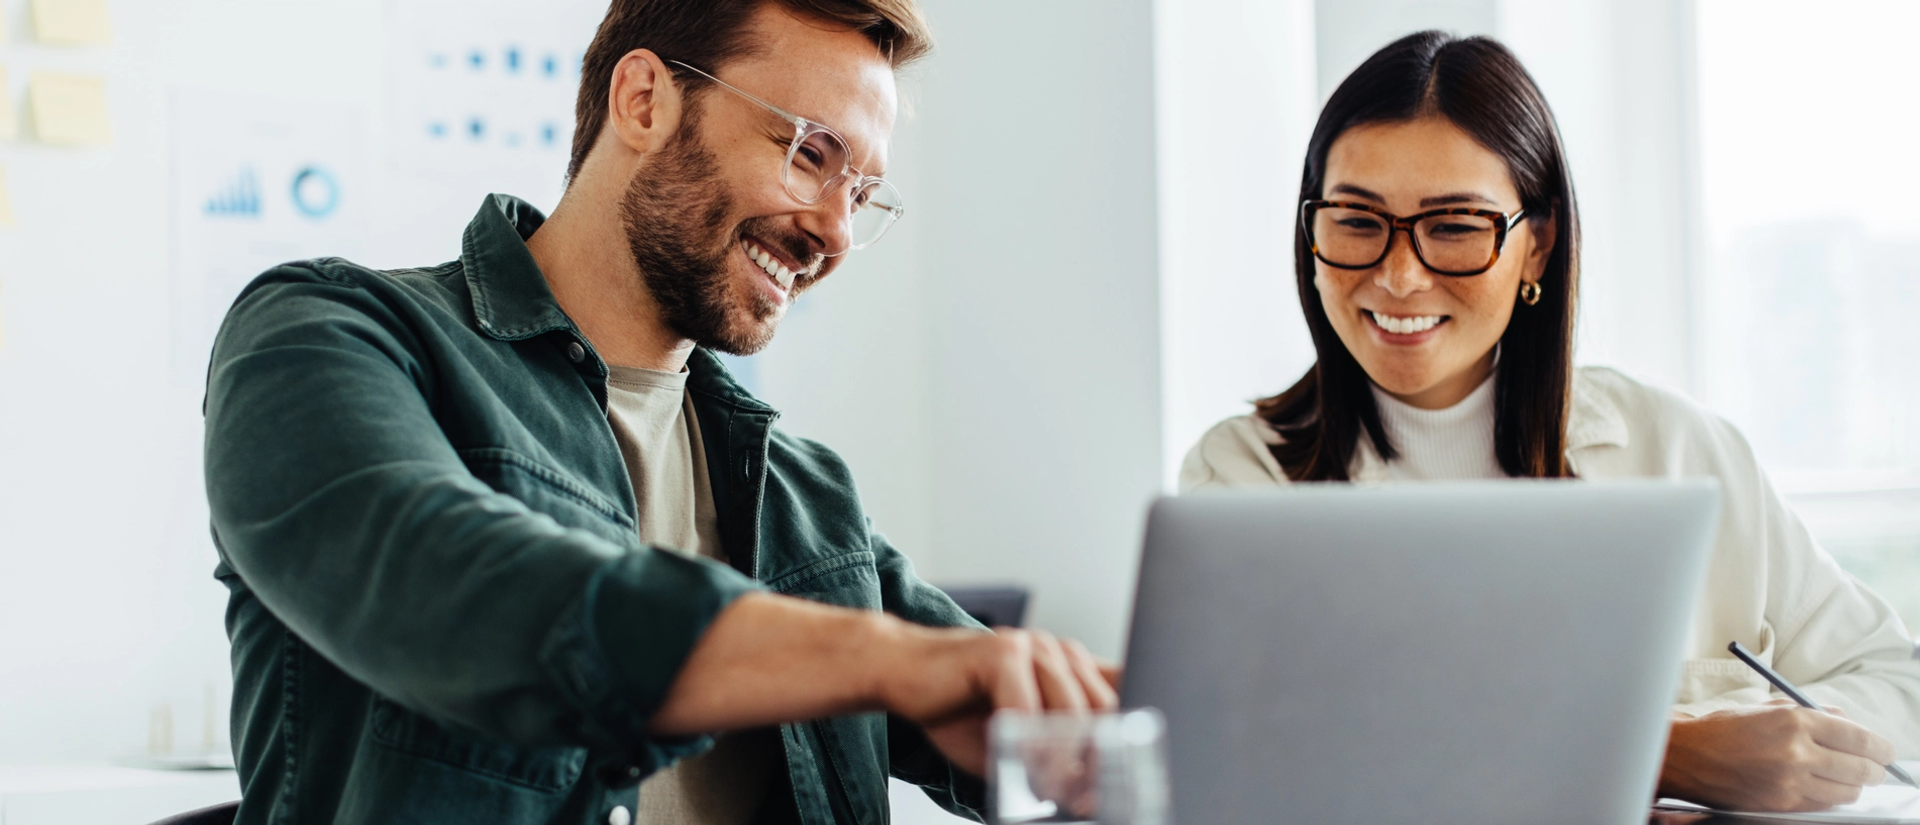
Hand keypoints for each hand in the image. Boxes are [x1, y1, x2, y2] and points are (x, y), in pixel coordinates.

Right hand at [876, 626, 1120, 775]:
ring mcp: (1033, 646)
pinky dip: (1026, 747)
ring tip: (1053, 792)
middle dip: (1097, 761)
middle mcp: (1060, 651)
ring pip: (1071, 712)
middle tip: (1084, 800)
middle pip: (1103, 710)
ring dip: (1064, 761)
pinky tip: (1019, 768)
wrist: (900, 672)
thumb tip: (1089, 794)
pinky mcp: (1001, 652)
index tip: (1119, 781)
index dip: (1126, 740)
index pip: (1122, 697)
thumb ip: (1054, 754)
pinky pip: (1027, 709)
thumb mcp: (1018, 737)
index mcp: (1072, 667)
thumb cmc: (959, 708)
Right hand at [1660, 700, 1894, 811]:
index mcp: (1794, 720)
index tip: (1886, 751)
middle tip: (1875, 767)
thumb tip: (1848, 725)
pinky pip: (1823, 805)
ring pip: (1847, 792)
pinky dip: (1830, 796)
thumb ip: (1811, 713)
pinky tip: (1822, 786)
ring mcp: (1789, 782)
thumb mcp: (1767, 708)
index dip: (1881, 747)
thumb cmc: (1723, 729)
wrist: (1685, 757)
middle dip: (1875, 769)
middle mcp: (1796, 752)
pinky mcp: (1781, 804)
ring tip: (1847, 777)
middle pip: (1861, 769)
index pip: (1858, 737)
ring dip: (1853, 785)